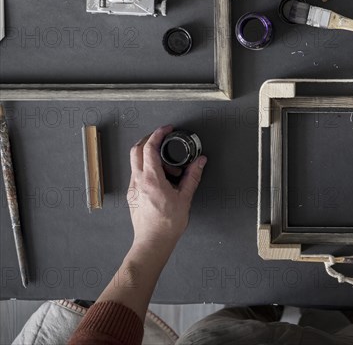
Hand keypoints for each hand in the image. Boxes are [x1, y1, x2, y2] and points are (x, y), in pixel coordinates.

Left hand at [128, 125, 206, 249]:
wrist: (153, 242)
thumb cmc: (166, 224)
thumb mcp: (185, 198)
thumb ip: (192, 176)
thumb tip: (200, 162)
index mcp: (151, 179)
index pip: (150, 147)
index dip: (158, 134)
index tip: (167, 130)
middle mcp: (138, 180)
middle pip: (137, 149)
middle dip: (150, 140)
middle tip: (164, 141)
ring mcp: (133, 187)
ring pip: (136, 162)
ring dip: (151, 157)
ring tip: (170, 169)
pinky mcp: (133, 194)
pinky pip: (138, 174)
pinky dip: (149, 169)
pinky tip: (162, 180)